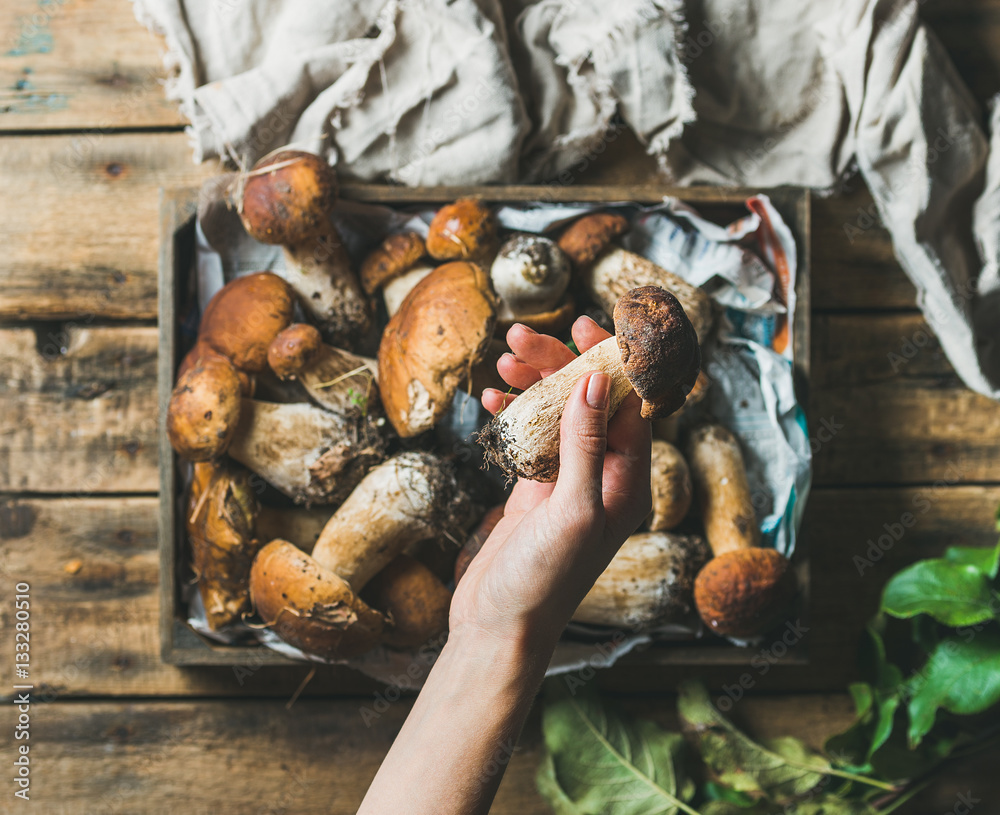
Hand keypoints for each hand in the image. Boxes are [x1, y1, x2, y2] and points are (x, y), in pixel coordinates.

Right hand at [449, 316, 651, 649]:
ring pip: (557, 414)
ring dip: (533, 384)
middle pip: (589, 402)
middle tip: (521, 338)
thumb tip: (596, 380)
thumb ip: (583, 444)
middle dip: (560, 366)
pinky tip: (491, 397)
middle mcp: (603, 476)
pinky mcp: (536, 488)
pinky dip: (513, 413)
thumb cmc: (544, 579)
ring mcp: (568, 480)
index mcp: (629, 481)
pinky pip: (530, 436)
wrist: (500, 625)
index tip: (584, 325)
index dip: (611, 361)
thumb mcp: (572, 509)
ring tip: (503, 358)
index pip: (630, 405)